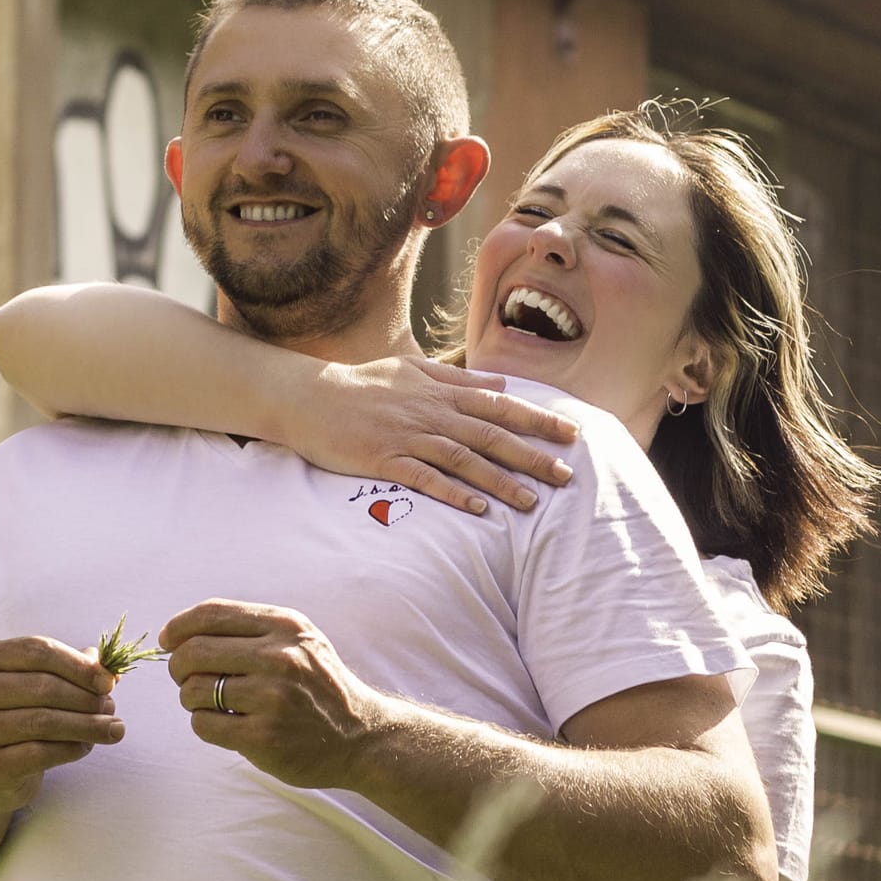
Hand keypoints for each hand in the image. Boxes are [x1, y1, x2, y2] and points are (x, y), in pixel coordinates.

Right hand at [0, 636, 118, 809]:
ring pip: (43, 721)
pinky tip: (87, 747)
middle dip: (86, 698)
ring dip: (86, 725)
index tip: (109, 682)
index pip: (39, 651)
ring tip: (113, 729)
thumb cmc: (21, 717)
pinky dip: (70, 749)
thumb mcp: (42, 687)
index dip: (79, 665)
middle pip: (44, 686)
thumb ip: (74, 671)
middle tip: (111, 708)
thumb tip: (110, 670)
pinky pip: (39, 753)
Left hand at [161, 602, 397, 785]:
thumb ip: (252, 630)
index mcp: (285, 627)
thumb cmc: (319, 688)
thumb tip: (180, 633)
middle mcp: (280, 658)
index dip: (179, 626)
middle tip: (188, 678)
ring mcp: (272, 700)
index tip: (168, 641)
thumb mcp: (300, 642)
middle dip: (179, 666)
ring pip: (194, 691)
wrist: (362, 736)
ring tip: (212, 704)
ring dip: (191, 699)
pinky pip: (204, 725)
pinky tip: (225, 725)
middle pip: (194, 652)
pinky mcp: (264, 738)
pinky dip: (204, 725)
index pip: (211, 614)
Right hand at [294, 354, 576, 514]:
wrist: (309, 396)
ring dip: (499, 481)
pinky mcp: (385, 460)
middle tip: (566, 475)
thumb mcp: (412, 370)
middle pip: (491, 434)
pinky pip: (424, 479)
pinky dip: (452, 493)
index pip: (500, 404)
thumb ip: (457, 379)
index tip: (570, 432)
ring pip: (463, 459)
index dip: (537, 419)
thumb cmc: (362, 384)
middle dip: (531, 455)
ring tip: (531, 502)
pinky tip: (477, 510)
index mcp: (441, 392)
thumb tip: (501, 383)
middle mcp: (431, 413)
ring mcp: (408, 437)